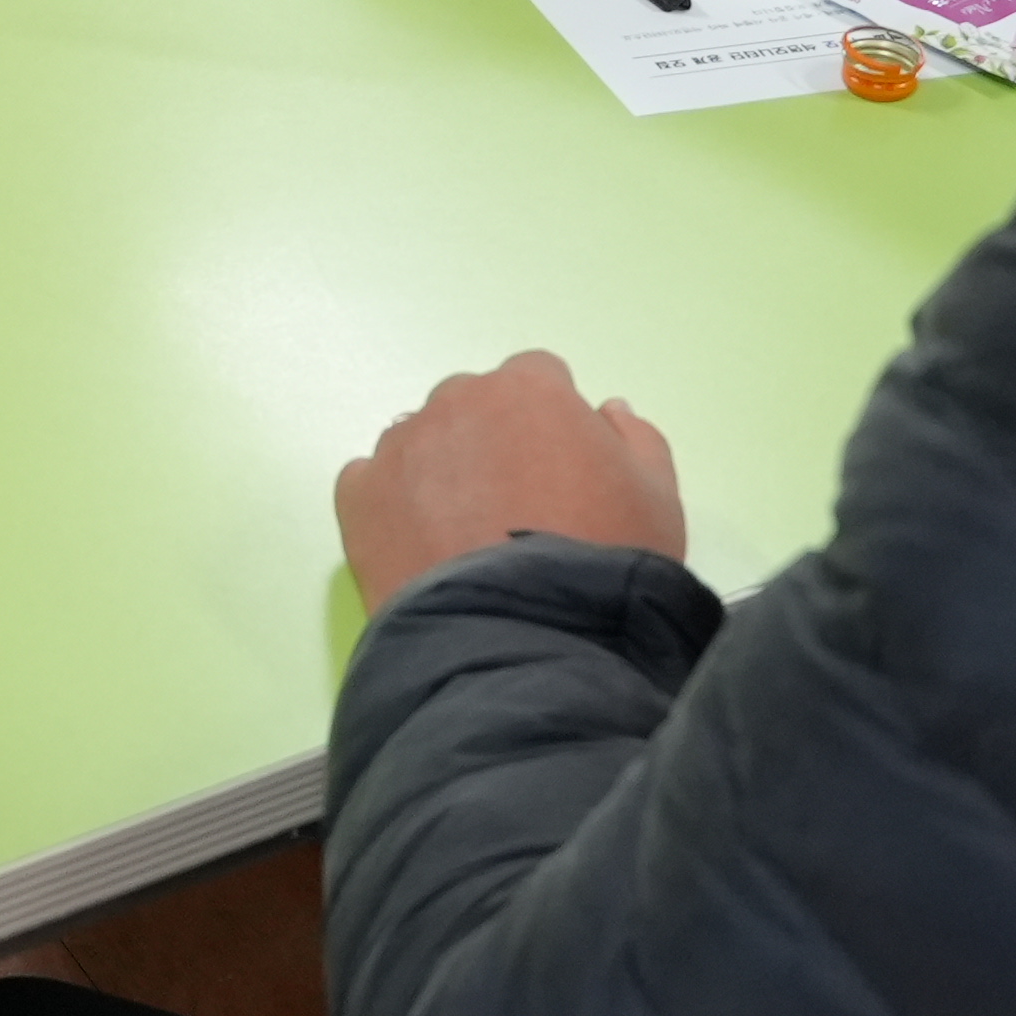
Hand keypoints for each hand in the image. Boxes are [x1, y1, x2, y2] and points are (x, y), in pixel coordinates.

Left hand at [333, 349, 686, 611]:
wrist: (527, 637)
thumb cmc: (603, 560)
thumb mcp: (657, 498)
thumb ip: (636, 439)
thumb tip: (606, 411)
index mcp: (530, 388)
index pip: (537, 378)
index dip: (551, 424)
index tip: (560, 473)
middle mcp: (457, 400)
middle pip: (473, 405)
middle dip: (491, 442)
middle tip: (513, 510)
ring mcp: (401, 447)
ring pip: (421, 443)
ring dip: (440, 472)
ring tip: (464, 540)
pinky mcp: (359, 496)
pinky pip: (373, 483)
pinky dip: (392, 506)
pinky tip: (420, 550)